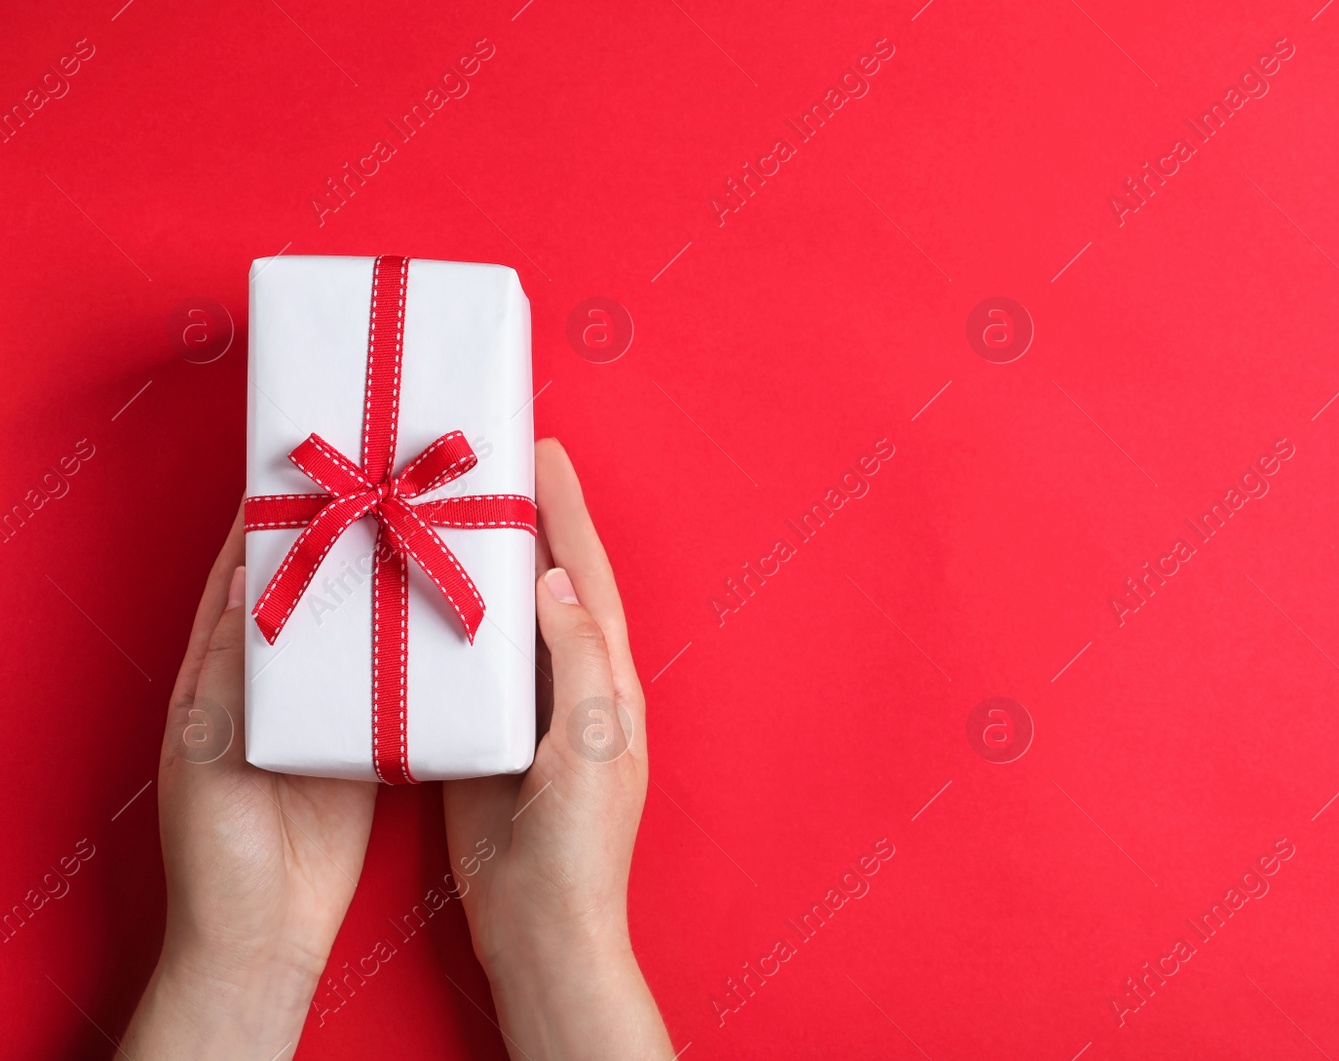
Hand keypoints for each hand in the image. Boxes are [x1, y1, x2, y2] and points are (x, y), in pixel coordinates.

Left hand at [123, 504, 377, 1057]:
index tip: (295, 475)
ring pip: (353, 635)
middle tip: (374, 493)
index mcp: (218, 678)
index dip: (260, 528)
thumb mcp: (207, 745)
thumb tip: (253, 576)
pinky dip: (411, 650)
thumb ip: (232, 665)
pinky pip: (391, 686)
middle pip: (305, 598)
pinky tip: (440, 617)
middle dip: (335, 546)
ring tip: (414, 539)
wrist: (263, 933)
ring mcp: (324, 716)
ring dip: (379, 592)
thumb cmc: (216, 846)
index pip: (237, 582)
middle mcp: (273, 688)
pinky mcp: (368, 747)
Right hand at [444, 440, 672, 1059]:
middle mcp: (568, 683)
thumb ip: (578, 659)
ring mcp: (522, 710)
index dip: (567, 512)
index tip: (543, 451)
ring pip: (499, 618)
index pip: (587, 575)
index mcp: (606, 678)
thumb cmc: (580, 842)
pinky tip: (411, 597)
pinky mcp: (479, 738)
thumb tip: (551, 579)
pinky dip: (441, 624)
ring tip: (443, 511)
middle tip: (488, 464)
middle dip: (524, 522)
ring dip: (477, 566)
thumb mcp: (589, 744)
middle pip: (545, 584)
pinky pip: (461, 667)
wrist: (541, 927)